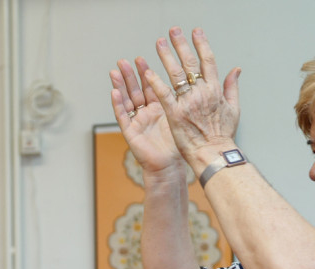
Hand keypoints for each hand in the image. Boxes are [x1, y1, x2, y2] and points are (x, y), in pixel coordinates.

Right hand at [110, 56, 183, 177]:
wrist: (170, 165)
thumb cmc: (179, 144)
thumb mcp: (184, 115)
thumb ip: (186, 98)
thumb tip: (199, 80)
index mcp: (159, 107)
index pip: (150, 86)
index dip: (145, 72)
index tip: (142, 58)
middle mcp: (146, 113)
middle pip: (136, 90)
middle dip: (130, 75)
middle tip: (125, 60)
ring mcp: (137, 122)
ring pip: (127, 100)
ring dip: (120, 85)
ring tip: (115, 71)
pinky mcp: (130, 132)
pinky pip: (123, 116)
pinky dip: (118, 104)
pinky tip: (114, 92)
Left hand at [142, 27, 240, 162]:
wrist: (213, 154)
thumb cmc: (222, 135)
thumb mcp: (233, 108)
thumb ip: (231, 87)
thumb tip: (236, 70)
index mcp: (215, 89)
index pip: (208, 61)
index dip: (201, 44)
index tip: (195, 32)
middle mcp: (201, 92)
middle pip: (190, 63)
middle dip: (181, 45)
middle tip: (173, 31)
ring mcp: (187, 102)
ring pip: (175, 75)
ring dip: (166, 57)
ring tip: (159, 43)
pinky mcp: (175, 114)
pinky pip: (163, 95)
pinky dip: (156, 83)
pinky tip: (148, 72)